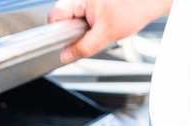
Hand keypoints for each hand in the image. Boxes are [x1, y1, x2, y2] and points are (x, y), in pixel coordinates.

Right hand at [47, 0, 171, 62]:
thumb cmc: (136, 7)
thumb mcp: (106, 34)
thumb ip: (83, 47)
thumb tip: (66, 56)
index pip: (54, 17)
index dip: (61, 32)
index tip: (71, 40)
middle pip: (63, 17)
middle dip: (75, 29)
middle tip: (92, 31)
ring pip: (73, 16)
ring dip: (83, 26)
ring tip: (102, 24)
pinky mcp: (92, 1)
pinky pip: (82, 13)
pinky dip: (90, 20)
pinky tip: (104, 20)